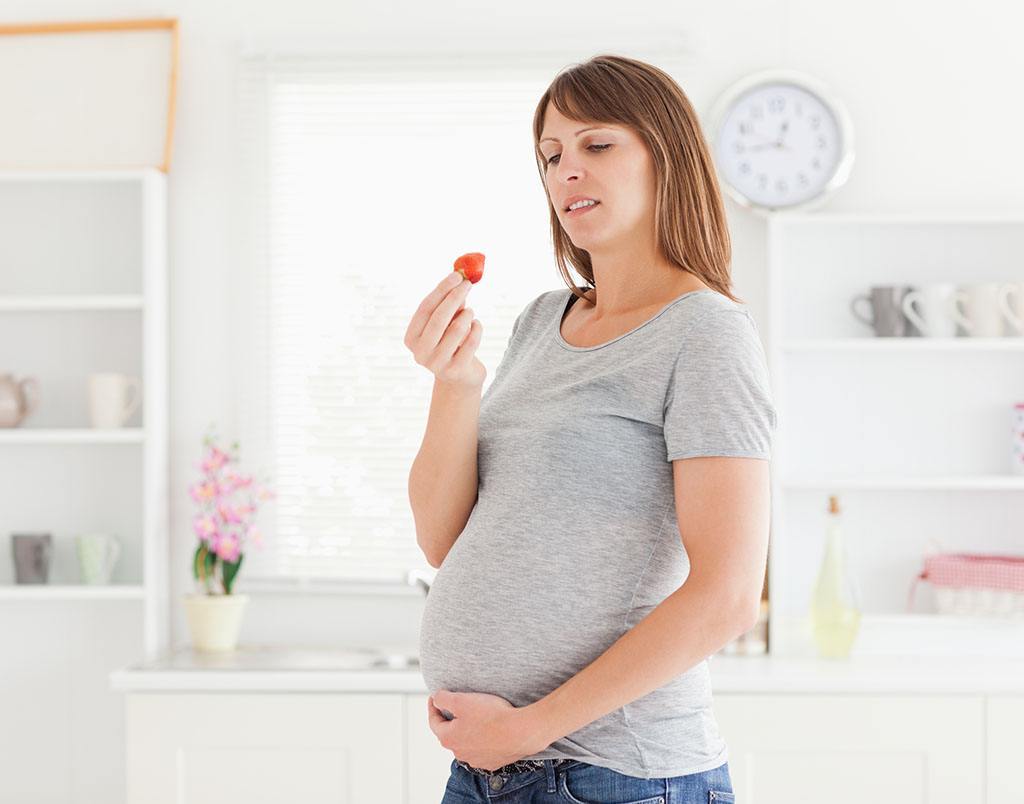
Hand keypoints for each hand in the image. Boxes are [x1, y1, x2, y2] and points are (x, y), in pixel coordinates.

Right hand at [404, 273, 484, 389]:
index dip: (441, 290)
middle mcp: (420, 352)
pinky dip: (477, 328)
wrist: (460, 376)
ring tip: (470, 312)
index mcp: (411, 338)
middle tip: (468, 283)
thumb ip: (450, 303)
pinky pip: (471, 341)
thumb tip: (460, 279)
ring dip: (468, 314)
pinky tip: (476, 326)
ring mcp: (436, 364)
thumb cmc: (450, 341)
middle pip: (438, 318)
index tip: (456, 275)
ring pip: (457, 329)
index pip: (425, 309)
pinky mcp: (455, 371)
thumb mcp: (446, 322)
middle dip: (455, 297)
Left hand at [426, 690, 549, 771]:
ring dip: (468, 730)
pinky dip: (483, 738)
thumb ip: (443, 699)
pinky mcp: (492, 761)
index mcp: (449, 738)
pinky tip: (491, 728)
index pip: (434, 722)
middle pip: (450, 733)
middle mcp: (460, 753)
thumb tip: (436, 699)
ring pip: (467, 742)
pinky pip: (483, 748)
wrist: (520, 732)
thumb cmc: (492, 716)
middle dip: (452, 719)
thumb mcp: (461, 701)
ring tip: (477, 716)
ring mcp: (477, 760)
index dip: (433, 707)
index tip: (434, 698)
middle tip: (457, 706)